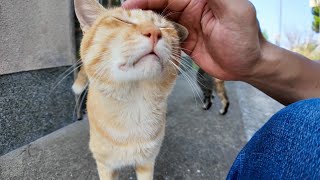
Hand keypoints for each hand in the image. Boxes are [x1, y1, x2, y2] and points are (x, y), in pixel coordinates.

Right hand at [123, 0, 264, 79]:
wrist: (248, 65)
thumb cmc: (246, 38)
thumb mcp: (236, 11)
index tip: (131, 3)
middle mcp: (191, 9)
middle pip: (161, 4)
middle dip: (143, 9)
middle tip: (124, 16)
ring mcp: (187, 25)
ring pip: (161, 20)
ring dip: (147, 24)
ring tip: (130, 29)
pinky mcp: (185, 41)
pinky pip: (166, 37)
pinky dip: (155, 38)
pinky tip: (145, 41)